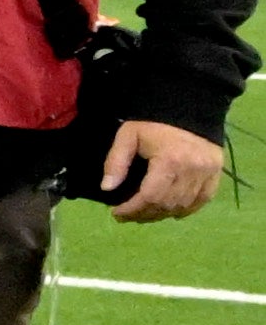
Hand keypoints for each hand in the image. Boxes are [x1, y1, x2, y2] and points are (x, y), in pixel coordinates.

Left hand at [93, 119, 227, 221]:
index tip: (116, 214)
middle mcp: (193, 170)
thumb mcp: (128, 136)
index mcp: (170, 160)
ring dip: (161, 214)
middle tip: (128, 216)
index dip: (131, 210)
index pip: (150, 197)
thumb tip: (107, 188)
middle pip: (166, 205)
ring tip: (144, 214)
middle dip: (143, 215)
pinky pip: (202, 200)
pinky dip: (185, 209)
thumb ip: (116, 162)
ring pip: (183, 206)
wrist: (189, 108)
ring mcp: (208, 173)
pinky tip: (169, 211)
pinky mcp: (216, 173)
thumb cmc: (154, 122)